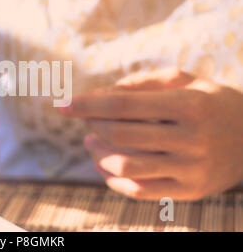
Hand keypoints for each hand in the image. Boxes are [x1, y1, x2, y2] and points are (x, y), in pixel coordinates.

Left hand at [60, 69, 242, 200]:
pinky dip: (112, 179)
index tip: (61, 104)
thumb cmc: (210, 102)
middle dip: (91, 124)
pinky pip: (139, 190)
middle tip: (83, 118)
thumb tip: (104, 93)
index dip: (86, 104)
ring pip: (125, 166)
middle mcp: (191, 140)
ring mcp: (190, 170)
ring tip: (90, 140)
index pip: (122, 105)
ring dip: (97, 153)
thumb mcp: (185, 80)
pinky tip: (104, 164)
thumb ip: (144, 81)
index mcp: (188, 106)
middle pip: (120, 134)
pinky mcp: (188, 192)